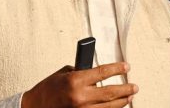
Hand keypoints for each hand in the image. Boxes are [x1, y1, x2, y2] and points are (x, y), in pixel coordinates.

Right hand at [21, 62, 137, 107]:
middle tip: (134, 86)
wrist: (34, 107)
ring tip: (129, 96)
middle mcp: (80, 96)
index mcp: (75, 80)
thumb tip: (99, 73)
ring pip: (108, 107)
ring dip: (122, 101)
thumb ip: (82, 72)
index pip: (102, 72)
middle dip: (125, 88)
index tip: (126, 67)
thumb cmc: (48, 89)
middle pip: (110, 92)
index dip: (117, 69)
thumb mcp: (63, 74)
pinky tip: (117, 107)